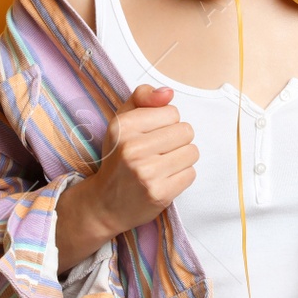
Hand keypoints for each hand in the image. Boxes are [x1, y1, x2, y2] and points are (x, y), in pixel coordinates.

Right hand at [75, 84, 198, 238]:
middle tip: (157, 152)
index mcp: (123, 126)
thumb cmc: (118, 158)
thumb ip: (143, 98)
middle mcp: (132, 148)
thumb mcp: (122, 122)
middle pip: (186, 131)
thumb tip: (169, 93)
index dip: (165, 123)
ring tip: (162, 165)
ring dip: (181, 158)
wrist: (105, 204)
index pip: (172, 112)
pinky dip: (181, 176)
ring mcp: (146, 173)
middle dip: (176, 140)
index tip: (150, 135)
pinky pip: (191, 173)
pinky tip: (164, 179)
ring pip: (192, 152)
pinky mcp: (160, 194)